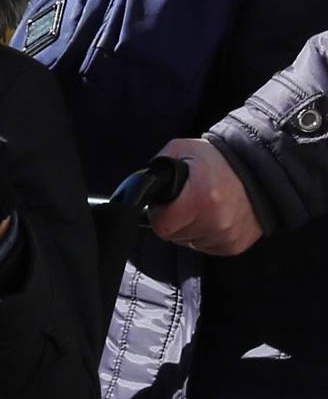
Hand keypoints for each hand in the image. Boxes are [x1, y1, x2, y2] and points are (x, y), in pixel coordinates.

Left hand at [149, 137, 263, 257]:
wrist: (257, 170)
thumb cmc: (216, 159)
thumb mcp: (181, 150)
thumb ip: (156, 169)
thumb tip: (141, 189)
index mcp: (201, 198)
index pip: (162, 226)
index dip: (159, 214)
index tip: (166, 203)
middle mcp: (216, 222)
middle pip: (174, 236)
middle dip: (174, 221)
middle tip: (187, 201)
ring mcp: (228, 236)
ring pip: (189, 243)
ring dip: (190, 229)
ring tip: (203, 207)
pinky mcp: (236, 246)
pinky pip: (206, 248)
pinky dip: (205, 235)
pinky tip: (214, 216)